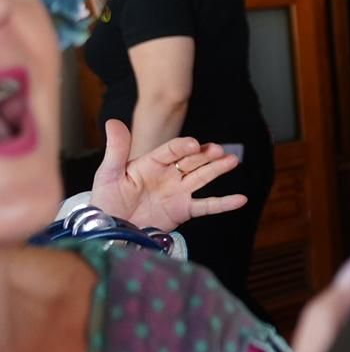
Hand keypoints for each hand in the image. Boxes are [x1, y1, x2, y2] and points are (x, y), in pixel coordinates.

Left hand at [89, 119, 243, 230]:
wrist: (111, 230)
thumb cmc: (107, 201)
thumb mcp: (109, 174)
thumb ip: (116, 150)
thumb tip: (112, 122)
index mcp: (152, 164)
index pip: (170, 151)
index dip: (183, 147)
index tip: (194, 144)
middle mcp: (169, 175)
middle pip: (191, 161)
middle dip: (206, 155)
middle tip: (219, 150)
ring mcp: (178, 192)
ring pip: (202, 177)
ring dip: (218, 169)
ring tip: (233, 161)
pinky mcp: (184, 210)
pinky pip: (207, 206)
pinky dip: (224, 203)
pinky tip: (240, 199)